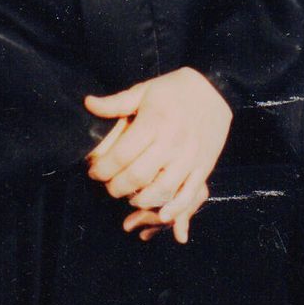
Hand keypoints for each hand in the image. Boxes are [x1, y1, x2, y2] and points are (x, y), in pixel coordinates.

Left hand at [83, 68, 232, 244]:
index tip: (94, 172)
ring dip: (140, 199)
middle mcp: (172, 142)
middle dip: (116, 187)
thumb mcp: (144, 91)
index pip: (121, 155)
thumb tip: (88, 104)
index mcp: (154, 122)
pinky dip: (174, 209)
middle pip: (137, 176)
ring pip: (161, 190)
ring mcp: (190, 157)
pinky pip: (188, 194)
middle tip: (109, 185)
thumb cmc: (174, 91)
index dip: (102, 169)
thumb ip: (115, 103)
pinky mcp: (204, 167)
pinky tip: (161, 213)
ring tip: (130, 195)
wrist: (215, 91)